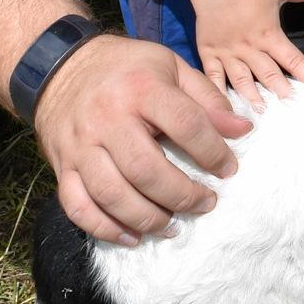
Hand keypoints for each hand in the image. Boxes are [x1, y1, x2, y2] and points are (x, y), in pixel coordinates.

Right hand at [31, 33, 248, 244]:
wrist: (61, 67)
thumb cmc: (126, 69)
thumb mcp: (171, 67)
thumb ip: (207, 99)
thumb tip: (243, 131)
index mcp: (140, 88)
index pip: (185, 124)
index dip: (213, 152)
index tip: (229, 170)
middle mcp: (107, 117)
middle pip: (146, 170)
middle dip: (182, 195)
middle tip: (205, 204)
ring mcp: (80, 145)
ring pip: (112, 195)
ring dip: (148, 219)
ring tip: (173, 225)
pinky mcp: (62, 166)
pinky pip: (78, 207)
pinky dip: (106, 229)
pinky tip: (133, 236)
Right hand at [192, 0, 303, 104]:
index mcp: (269, 34)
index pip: (292, 58)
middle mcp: (250, 47)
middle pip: (268, 73)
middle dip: (280, 90)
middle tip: (290, 106)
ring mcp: (228, 52)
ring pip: (241, 79)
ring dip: (252, 95)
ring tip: (260, 111)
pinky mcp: (209, 52)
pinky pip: (213, 76)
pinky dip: (217, 91)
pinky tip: (222, 105)